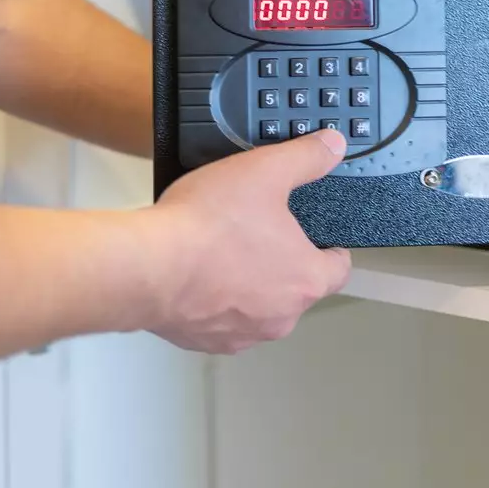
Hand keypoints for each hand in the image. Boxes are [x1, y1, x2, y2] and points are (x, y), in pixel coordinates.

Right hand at [142, 128, 351, 353]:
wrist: (149, 266)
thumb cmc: (208, 223)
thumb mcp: (264, 171)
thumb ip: (306, 158)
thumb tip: (334, 145)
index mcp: (306, 279)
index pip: (339, 268)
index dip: (330, 247)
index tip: (315, 235)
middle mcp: (281, 316)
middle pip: (295, 287)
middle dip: (279, 262)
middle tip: (253, 231)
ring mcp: (243, 334)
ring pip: (257, 307)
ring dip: (245, 285)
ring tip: (219, 251)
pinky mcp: (206, 342)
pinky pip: (219, 321)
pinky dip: (212, 301)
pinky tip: (194, 275)